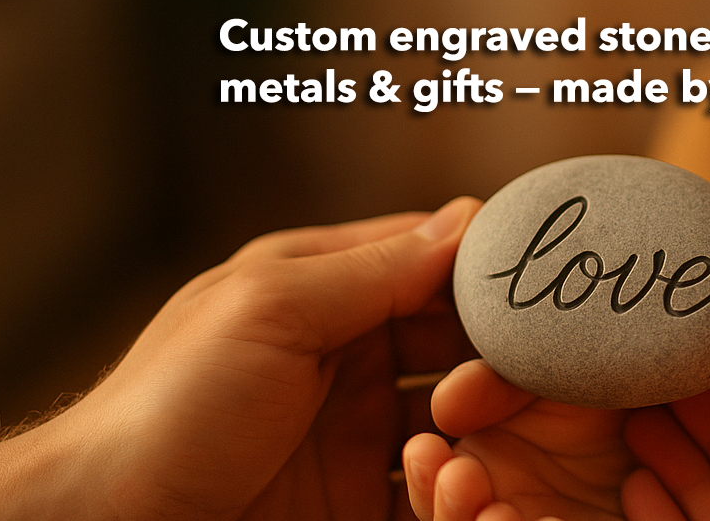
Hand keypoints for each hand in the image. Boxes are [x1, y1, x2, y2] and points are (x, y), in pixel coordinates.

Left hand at [0, 196, 482, 520]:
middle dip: (499, 355)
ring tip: (482, 436)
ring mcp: (354, 431)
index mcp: (323, 288)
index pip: (431, 259)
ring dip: (485, 425)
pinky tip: (459, 485)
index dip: (488, 270)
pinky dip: (458, 486)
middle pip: (458, 341)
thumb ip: (374, 268)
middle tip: (530, 376)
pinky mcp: (356, 499)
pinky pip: (432, 487)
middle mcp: (347, 353)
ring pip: (457, 417)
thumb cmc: (168, 406)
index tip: (540, 287)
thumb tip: (468, 217)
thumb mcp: (272, 311)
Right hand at [402, 362, 634, 520]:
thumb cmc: (599, 385)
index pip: (436, 487)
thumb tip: (442, 409)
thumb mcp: (546, 374)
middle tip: (462, 479)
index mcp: (481, 470)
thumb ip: (494, 385)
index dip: (425, 478)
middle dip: (449, 511)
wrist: (672, 403)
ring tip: (501, 513)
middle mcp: (504, 509)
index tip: (429, 450)